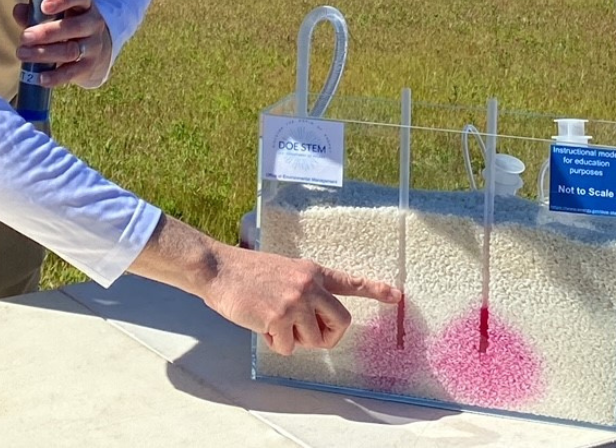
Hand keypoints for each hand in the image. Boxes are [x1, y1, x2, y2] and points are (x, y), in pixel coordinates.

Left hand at [15, 0, 113, 87]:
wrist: (91, 47)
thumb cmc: (65, 23)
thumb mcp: (54, 13)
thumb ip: (35, 11)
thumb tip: (18, 11)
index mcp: (85, 4)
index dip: (63, 0)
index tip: (44, 6)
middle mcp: (93, 23)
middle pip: (74, 27)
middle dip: (47, 33)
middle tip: (24, 37)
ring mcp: (93, 45)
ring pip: (71, 51)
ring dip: (44, 53)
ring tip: (22, 53)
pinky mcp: (89, 66)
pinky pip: (72, 72)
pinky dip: (55, 77)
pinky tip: (39, 78)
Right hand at [203, 245, 401, 355]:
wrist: (219, 268)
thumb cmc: (246, 274)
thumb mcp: (283, 273)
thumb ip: (303, 292)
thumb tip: (313, 324)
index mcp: (312, 272)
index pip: (349, 282)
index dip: (375, 290)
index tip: (396, 295)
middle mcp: (309, 285)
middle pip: (341, 322)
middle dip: (328, 337)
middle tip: (307, 336)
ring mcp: (295, 301)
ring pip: (314, 340)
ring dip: (294, 340)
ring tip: (272, 323)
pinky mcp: (279, 317)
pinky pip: (288, 348)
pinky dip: (274, 344)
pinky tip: (260, 326)